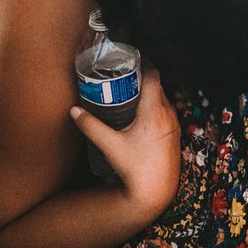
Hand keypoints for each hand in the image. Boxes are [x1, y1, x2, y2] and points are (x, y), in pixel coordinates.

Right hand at [69, 65, 181, 218]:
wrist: (156, 192)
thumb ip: (91, 126)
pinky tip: (140, 111)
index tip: (131, 55)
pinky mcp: (174, 133)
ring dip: (149, 90)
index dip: (144, 61)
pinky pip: (165, 110)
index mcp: (154, 110)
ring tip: (129, 88)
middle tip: (123, 71)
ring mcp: (173, 124)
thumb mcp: (110, 145)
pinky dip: (154, 104)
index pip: (153, 74)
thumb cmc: (135, 168)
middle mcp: (167, 113)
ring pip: (162, 97)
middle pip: (157, 84)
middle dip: (142, 75)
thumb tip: (73, 111)